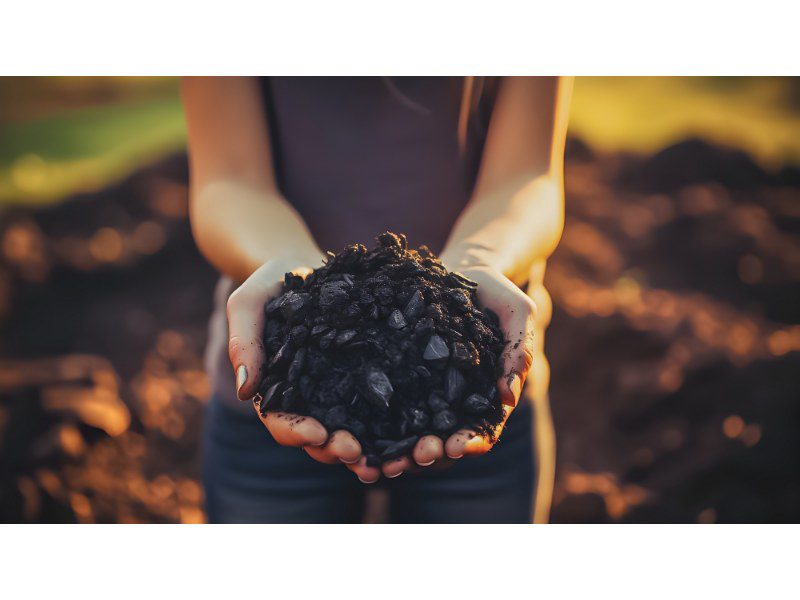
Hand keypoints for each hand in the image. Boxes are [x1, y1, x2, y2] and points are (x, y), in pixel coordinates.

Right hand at [227, 255, 374, 478]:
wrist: (307, 265)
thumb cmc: (271, 283)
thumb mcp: (249, 304)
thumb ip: (243, 342)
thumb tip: (245, 389)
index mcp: (276, 389)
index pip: (280, 423)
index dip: (297, 433)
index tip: (318, 433)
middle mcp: (307, 399)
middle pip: (317, 439)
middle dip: (334, 450)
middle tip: (356, 451)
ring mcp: (337, 392)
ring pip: (349, 433)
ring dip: (364, 451)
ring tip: (383, 460)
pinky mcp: (365, 379)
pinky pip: (377, 411)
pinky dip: (390, 430)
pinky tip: (409, 438)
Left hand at [377, 265, 535, 478]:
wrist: (458, 269)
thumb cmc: (495, 292)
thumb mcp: (516, 313)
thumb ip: (518, 350)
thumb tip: (509, 397)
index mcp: (487, 395)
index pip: (484, 430)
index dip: (473, 442)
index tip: (459, 447)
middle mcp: (455, 402)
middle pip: (444, 443)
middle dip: (431, 455)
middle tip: (417, 457)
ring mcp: (424, 394)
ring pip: (411, 435)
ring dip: (400, 453)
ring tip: (383, 463)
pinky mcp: (398, 379)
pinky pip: (385, 410)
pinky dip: (373, 430)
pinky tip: (356, 437)